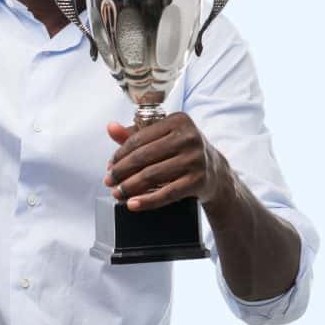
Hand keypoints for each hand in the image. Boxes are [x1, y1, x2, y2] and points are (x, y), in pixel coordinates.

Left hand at [103, 113, 229, 210]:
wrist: (215, 170)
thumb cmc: (182, 150)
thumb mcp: (163, 137)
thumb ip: (136, 133)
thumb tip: (111, 128)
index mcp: (178, 120)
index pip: (139, 138)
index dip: (120, 154)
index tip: (110, 166)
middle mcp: (189, 137)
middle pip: (143, 157)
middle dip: (121, 172)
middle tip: (109, 181)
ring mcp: (195, 159)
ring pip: (152, 176)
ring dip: (130, 187)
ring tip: (117, 193)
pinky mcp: (199, 181)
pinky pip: (167, 193)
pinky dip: (147, 201)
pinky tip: (133, 204)